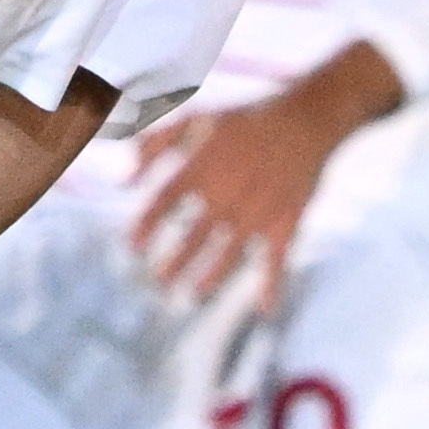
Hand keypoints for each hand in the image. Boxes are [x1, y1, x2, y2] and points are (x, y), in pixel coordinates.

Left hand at [126, 55, 388, 313]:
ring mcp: (256, 214)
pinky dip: (272, 286)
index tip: (131, 246)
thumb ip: (154, 144)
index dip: (145, 226)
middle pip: (191, 239)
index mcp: (201, 169)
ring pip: (227, 256)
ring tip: (192, 296)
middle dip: (173, 264)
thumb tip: (122, 179)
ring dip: (208, 279)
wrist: (306, 118)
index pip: (162, 203)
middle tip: (158, 281)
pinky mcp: (285, 223)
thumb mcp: (197, 120)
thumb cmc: (247, 118)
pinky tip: (265, 310)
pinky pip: (277, 260)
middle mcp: (225, 197)